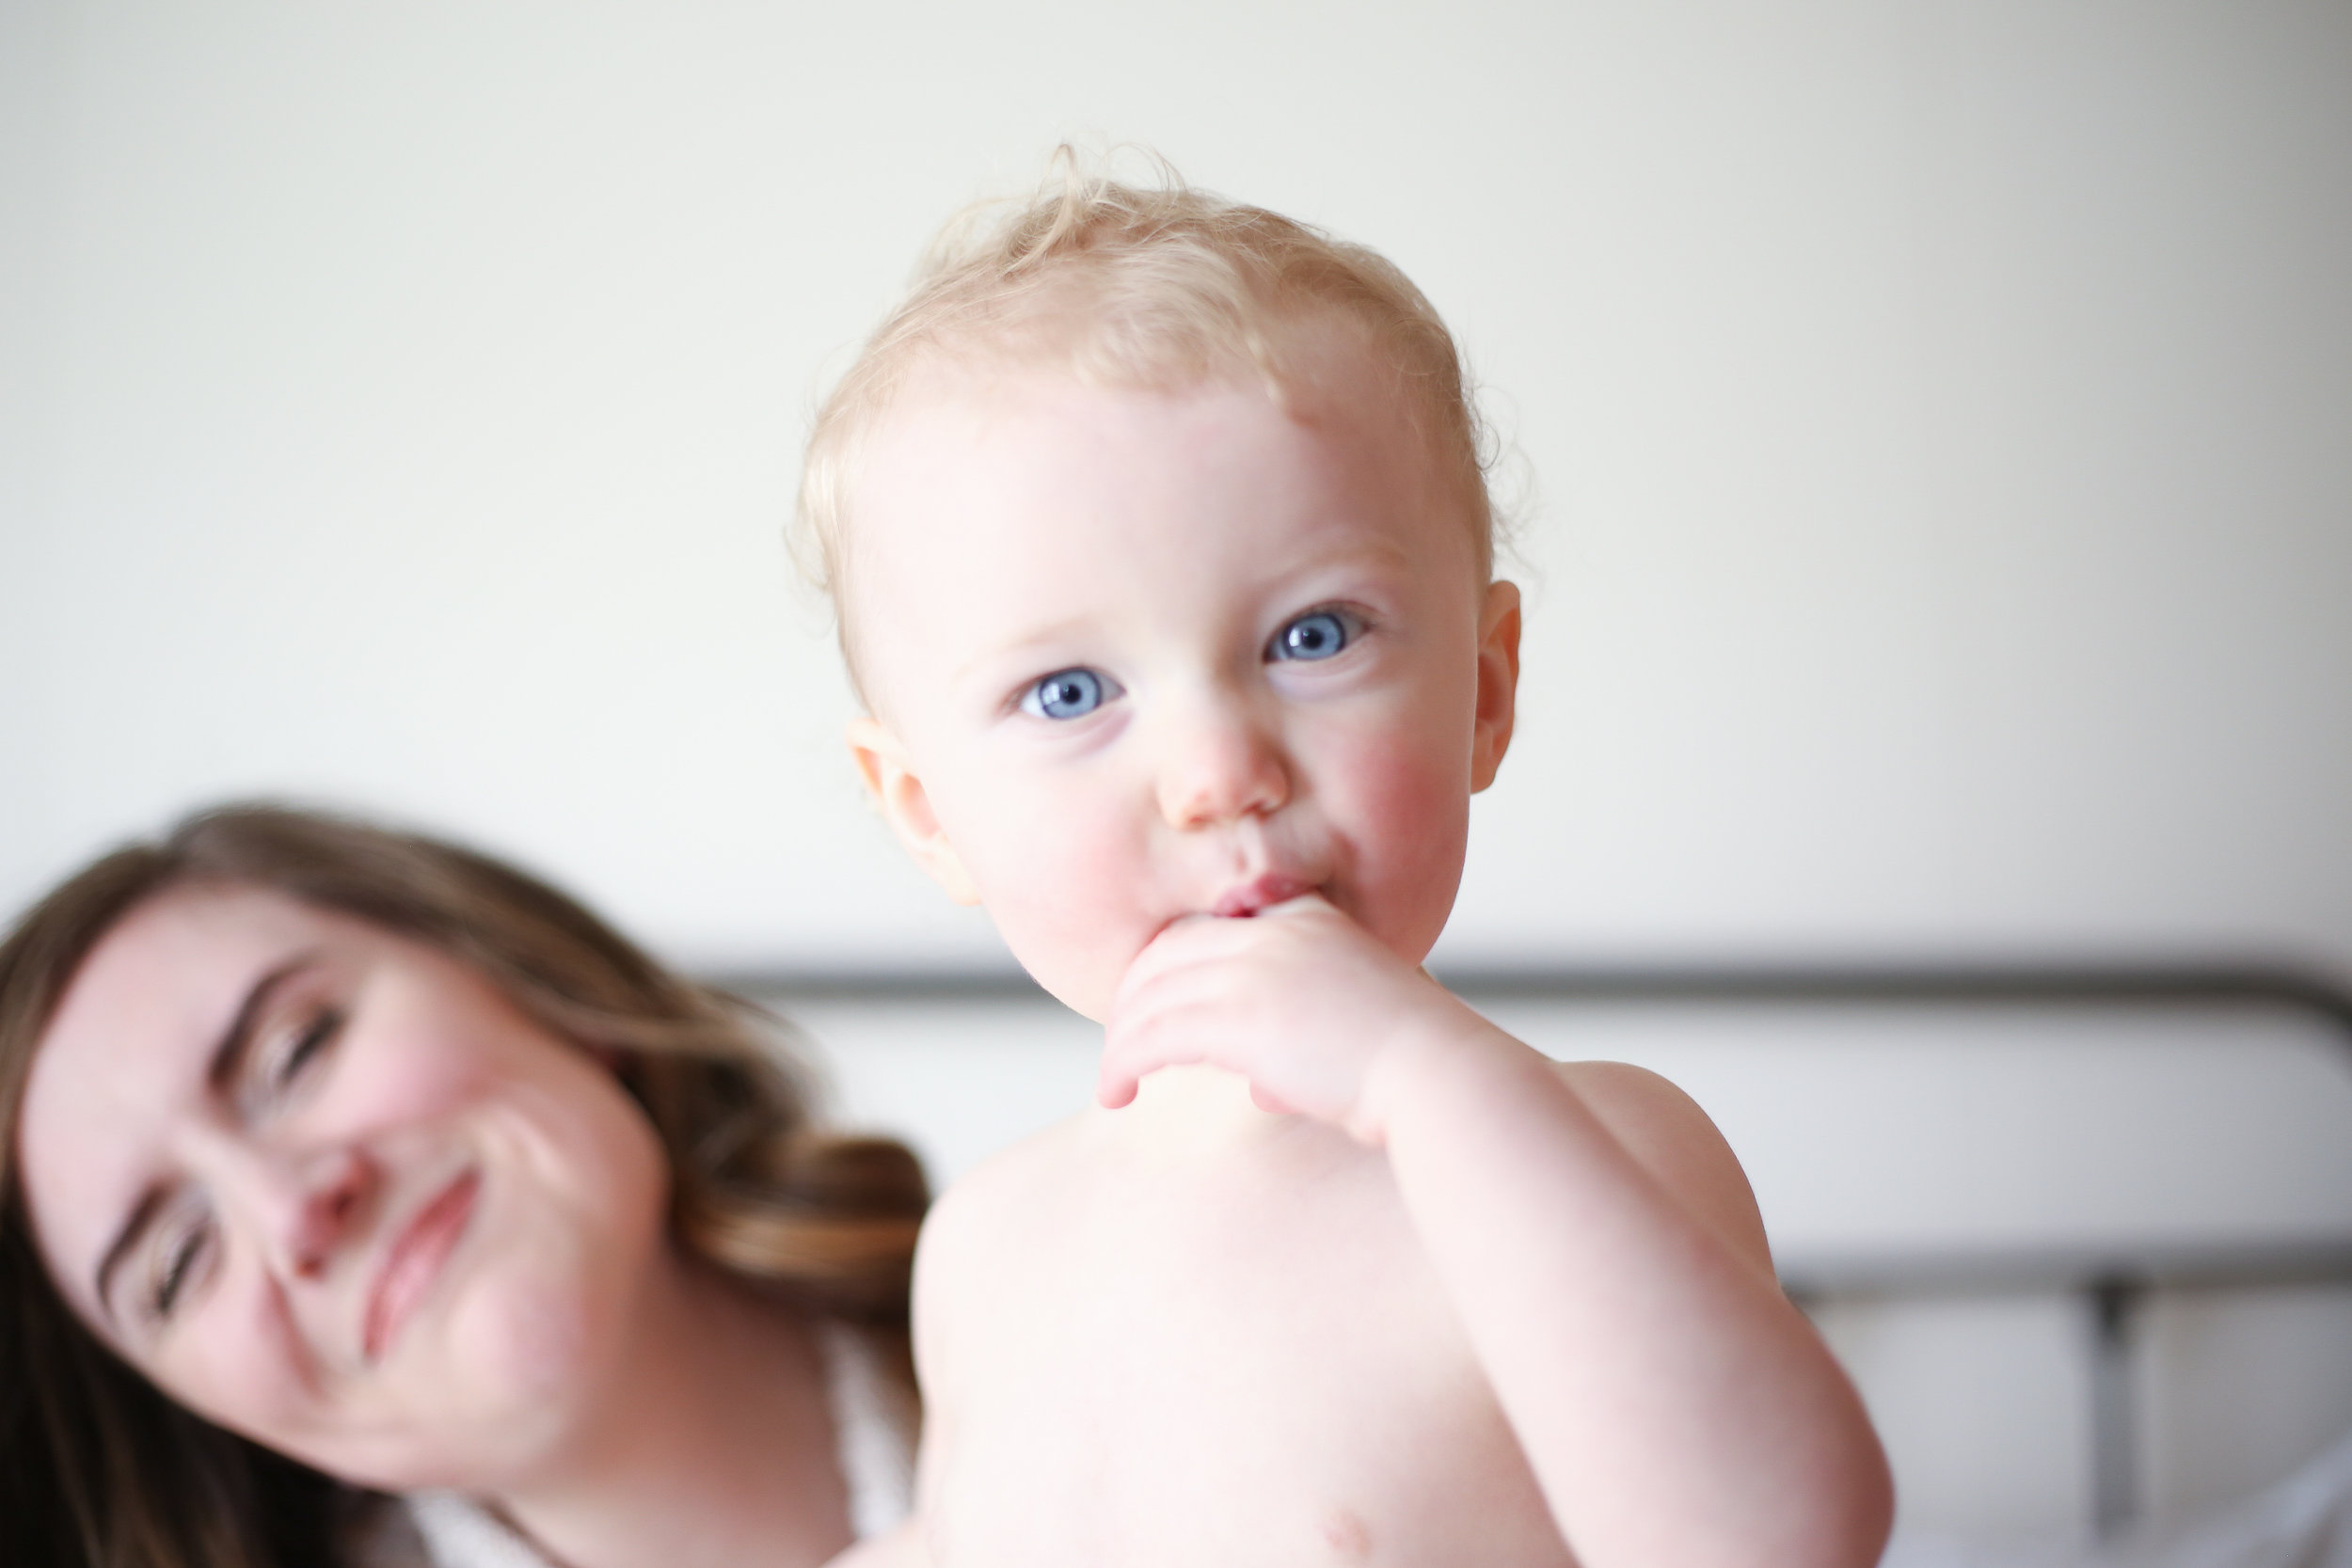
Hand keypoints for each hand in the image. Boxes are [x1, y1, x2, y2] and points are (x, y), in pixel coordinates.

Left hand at [1098, 895, 1492, 1143]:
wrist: (1441, 1075)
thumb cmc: (1415, 1069)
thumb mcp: (1356, 1025)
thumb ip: (1302, 1040)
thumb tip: (1263, 1086)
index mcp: (1306, 920)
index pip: (1207, 927)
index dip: (1166, 967)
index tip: (1150, 1007)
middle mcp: (1274, 934)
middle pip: (1166, 952)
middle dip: (1132, 1001)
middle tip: (1121, 1046)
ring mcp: (1255, 971)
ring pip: (1150, 995)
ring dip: (1121, 1041)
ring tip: (1113, 1082)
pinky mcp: (1239, 1019)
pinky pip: (1152, 1034)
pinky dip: (1123, 1062)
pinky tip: (1117, 1091)